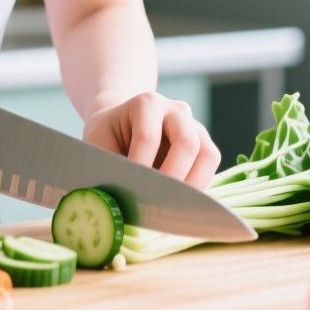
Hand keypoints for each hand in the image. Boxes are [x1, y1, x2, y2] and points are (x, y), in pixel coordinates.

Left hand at [82, 92, 220, 190]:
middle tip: (157, 201)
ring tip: (172, 205)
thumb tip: (112, 202)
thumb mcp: (98, 145)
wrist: (120, 124)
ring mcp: (194, 126)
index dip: (140, 168)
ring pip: (207, 154)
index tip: (130, 191)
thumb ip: (108, 168)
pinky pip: (210, 166)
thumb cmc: (108, 137)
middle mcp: (176, 110)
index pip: (148, 137)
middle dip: (172, 177)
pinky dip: (199, 185)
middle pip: (186, 142)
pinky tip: (180, 199)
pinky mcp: (204, 144)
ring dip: (192, 184)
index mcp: (146, 104)